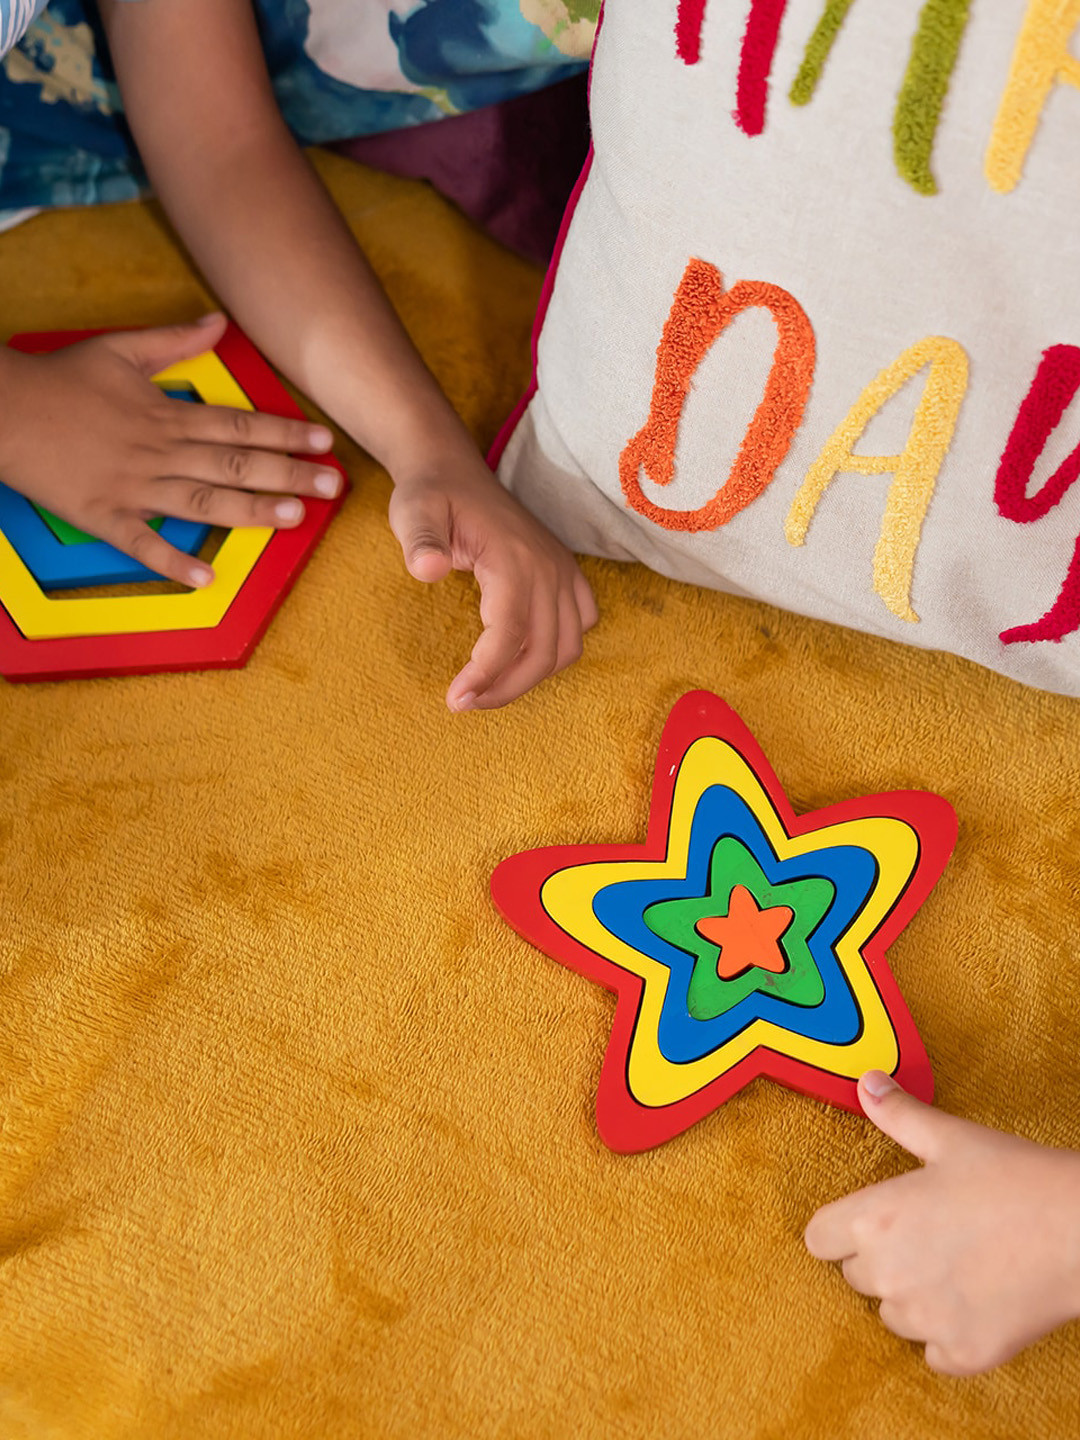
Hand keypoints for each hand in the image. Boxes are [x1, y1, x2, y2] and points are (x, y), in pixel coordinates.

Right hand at [0, 315, 341, 586]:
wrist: (2, 408)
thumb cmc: (59, 379)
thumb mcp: (120, 349)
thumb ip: (174, 342)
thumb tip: (218, 322)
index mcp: (166, 414)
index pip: (239, 426)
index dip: (285, 433)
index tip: (324, 441)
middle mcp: (159, 452)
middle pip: (235, 465)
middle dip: (288, 474)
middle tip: (332, 487)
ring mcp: (134, 487)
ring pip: (203, 501)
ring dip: (251, 511)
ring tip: (294, 518)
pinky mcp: (105, 516)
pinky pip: (144, 544)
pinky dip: (174, 561)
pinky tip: (207, 577)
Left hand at [388, 452, 597, 709]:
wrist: (453, 470)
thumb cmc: (431, 495)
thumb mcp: (413, 512)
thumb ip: (419, 541)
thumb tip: (427, 570)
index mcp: (514, 557)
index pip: (511, 632)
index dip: (486, 674)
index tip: (455, 699)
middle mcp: (548, 567)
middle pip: (544, 650)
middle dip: (506, 687)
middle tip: (464, 702)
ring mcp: (562, 571)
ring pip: (567, 646)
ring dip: (532, 677)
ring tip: (488, 688)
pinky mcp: (565, 574)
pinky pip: (581, 625)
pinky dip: (556, 651)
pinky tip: (520, 656)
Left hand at [804, 1071, 1079, 1374]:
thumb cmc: (1016, 1181)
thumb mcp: (950, 1139)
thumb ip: (899, 1115)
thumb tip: (867, 1085)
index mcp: (875, 1221)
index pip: (819, 1239)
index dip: (842, 1227)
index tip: (870, 1221)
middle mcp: (889, 1275)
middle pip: (855, 1276)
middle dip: (882, 1258)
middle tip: (927, 1236)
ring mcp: (925, 1320)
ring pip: (893, 1315)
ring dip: (913, 1297)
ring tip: (954, 1265)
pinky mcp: (962, 1353)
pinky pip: (933, 1352)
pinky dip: (948, 1334)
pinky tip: (975, 1302)